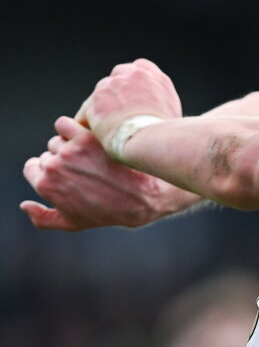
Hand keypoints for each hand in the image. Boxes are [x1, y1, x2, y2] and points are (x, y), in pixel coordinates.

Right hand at [21, 116, 195, 230]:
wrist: (145, 196)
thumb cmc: (110, 211)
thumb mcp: (75, 222)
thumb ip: (44, 218)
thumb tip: (24, 206)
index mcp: (46, 186)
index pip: (33, 167)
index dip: (51, 170)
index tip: (71, 174)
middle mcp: (54, 167)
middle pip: (49, 152)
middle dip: (65, 158)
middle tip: (88, 167)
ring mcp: (69, 150)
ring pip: (58, 138)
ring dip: (71, 142)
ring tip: (94, 154)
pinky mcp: (85, 137)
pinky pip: (65, 123)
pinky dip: (74, 127)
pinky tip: (91, 138)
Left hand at [76, 58, 181, 151]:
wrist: (150, 139)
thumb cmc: (165, 135)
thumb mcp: (172, 113)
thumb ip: (159, 102)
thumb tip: (152, 109)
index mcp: (156, 78)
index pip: (140, 67)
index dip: (133, 79)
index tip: (131, 90)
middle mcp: (135, 76)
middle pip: (119, 75)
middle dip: (116, 90)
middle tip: (115, 108)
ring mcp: (115, 84)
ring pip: (102, 91)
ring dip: (102, 104)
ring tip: (103, 123)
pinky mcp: (97, 97)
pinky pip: (88, 108)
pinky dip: (88, 118)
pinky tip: (90, 129)